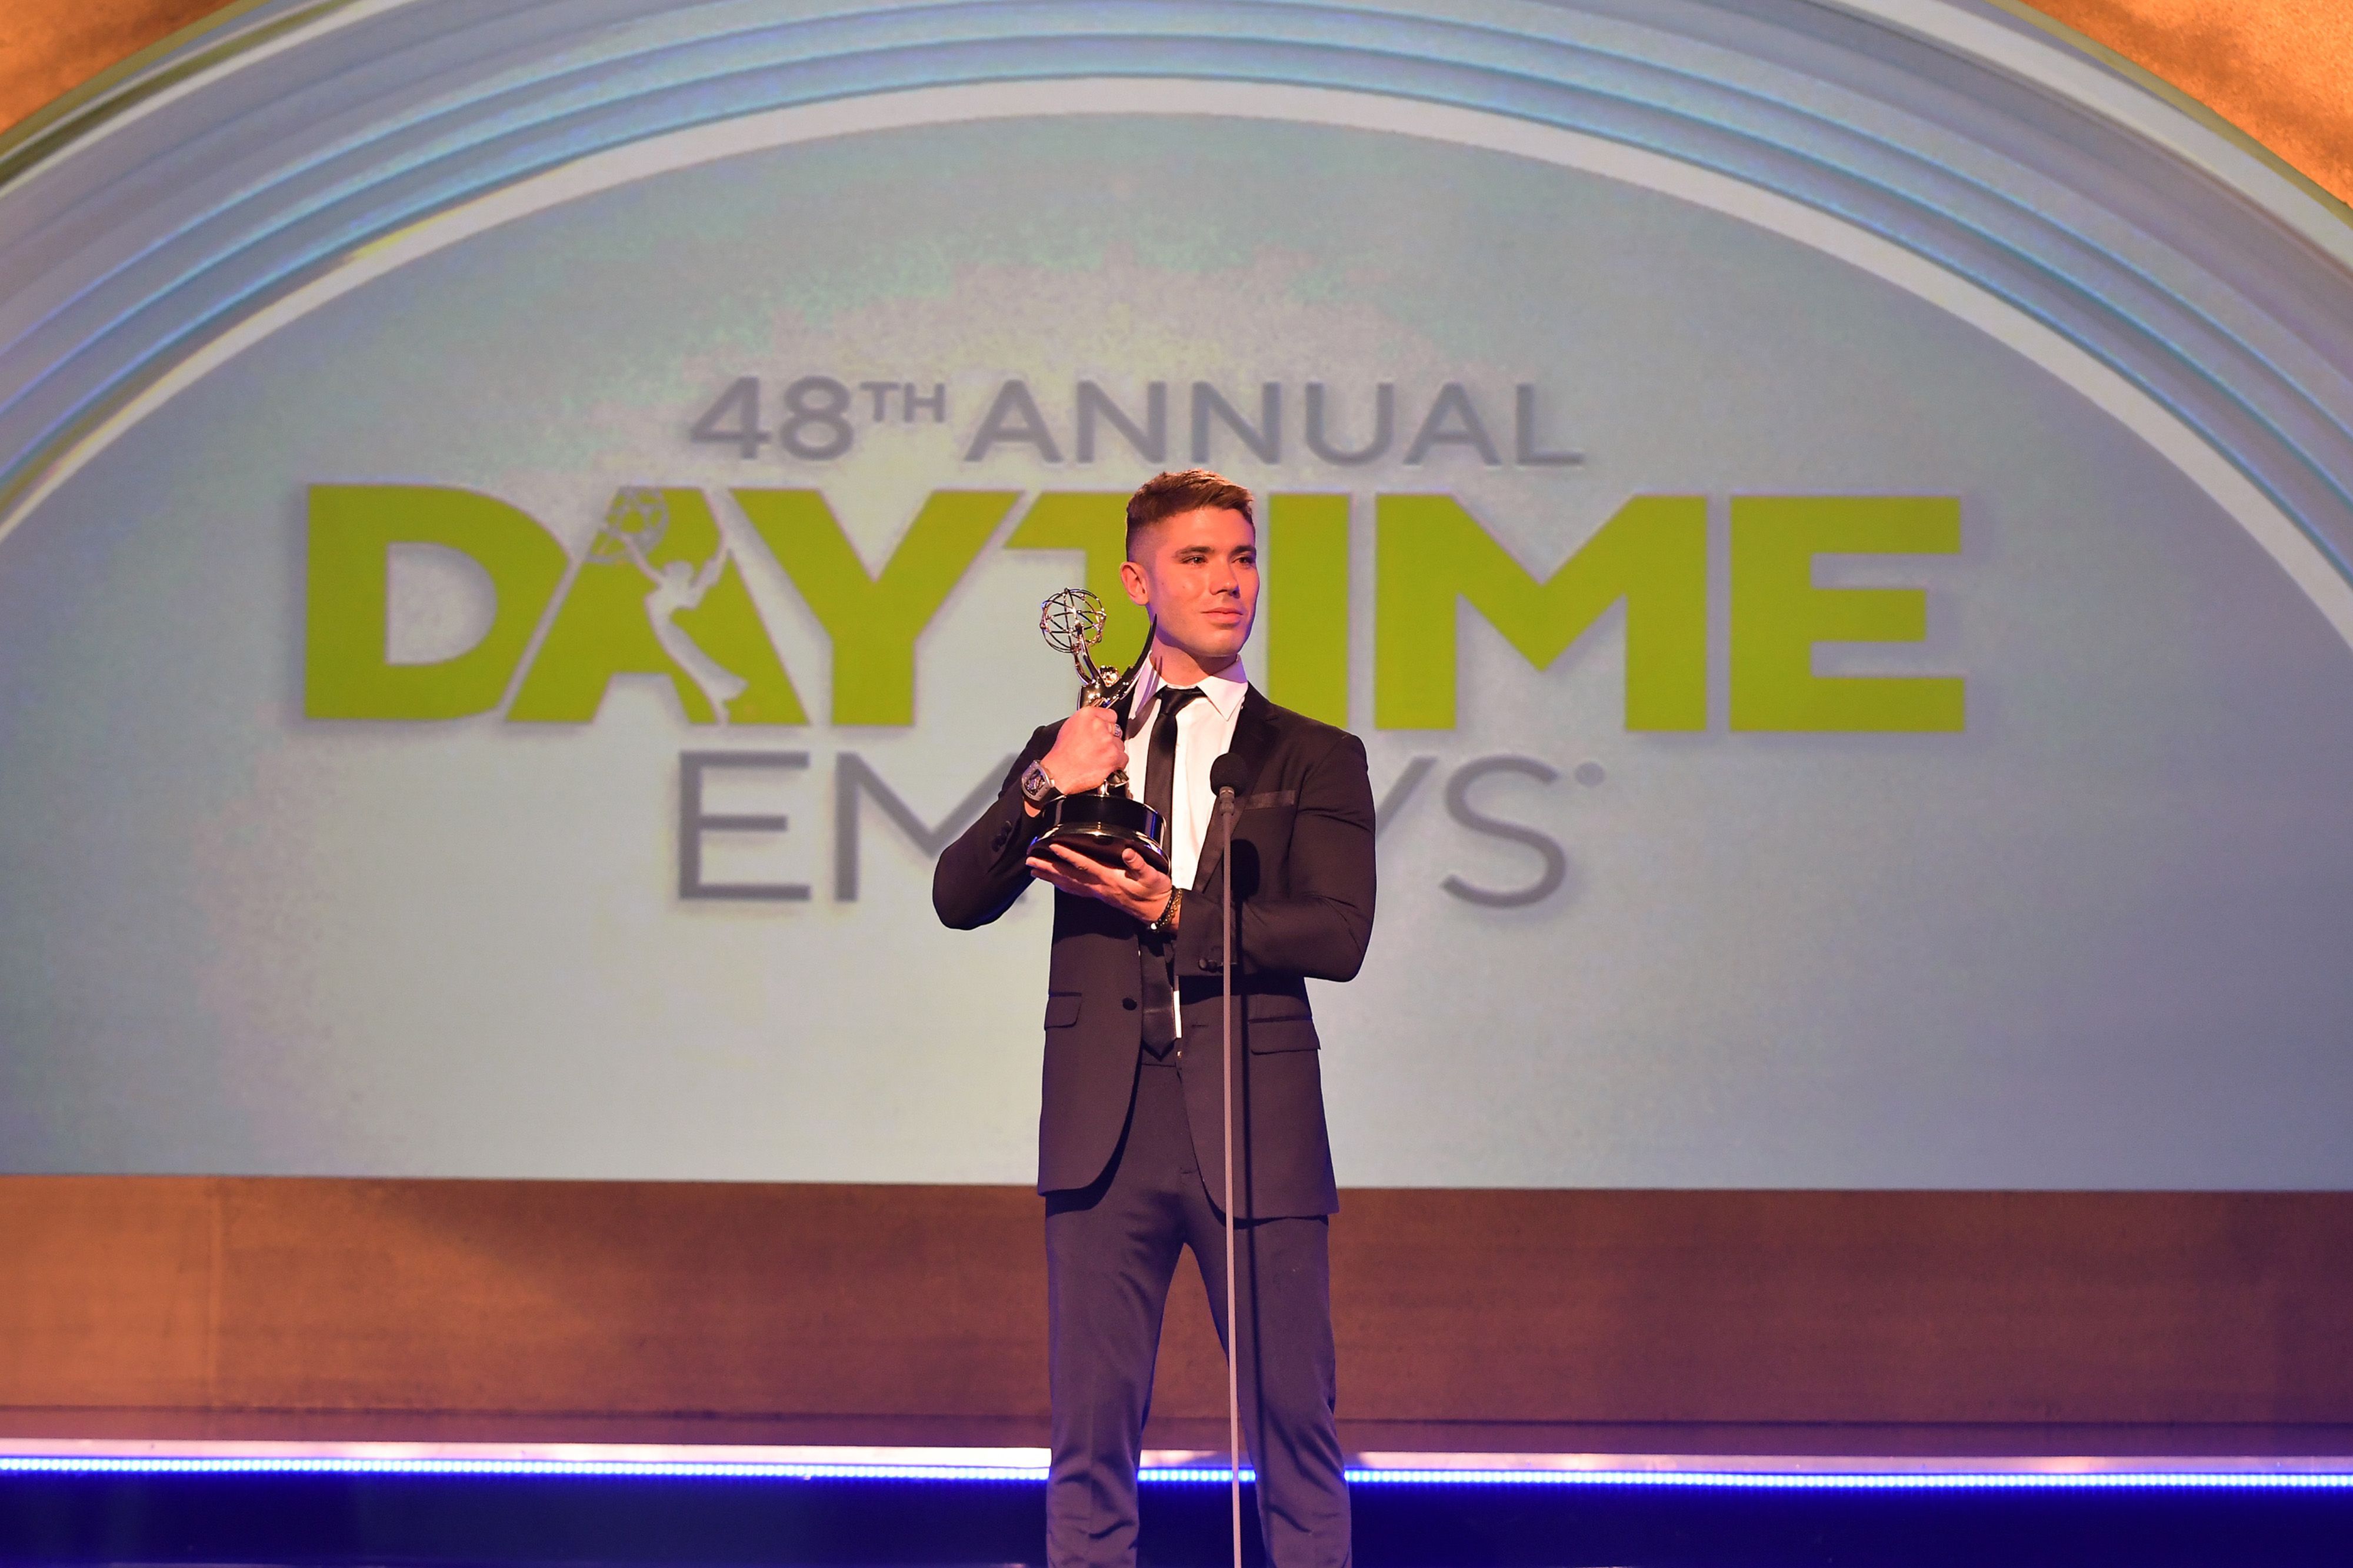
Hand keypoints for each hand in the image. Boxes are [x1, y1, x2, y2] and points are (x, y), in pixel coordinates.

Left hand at [1025, 843, 1172, 923]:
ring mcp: (1097, 892)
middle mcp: (1099, 886)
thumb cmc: (1154, 891)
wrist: (1157, 910)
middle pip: (1068, 876)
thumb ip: (1139, 863)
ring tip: (1034, 870)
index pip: (1084, 864)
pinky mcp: (1099, 895)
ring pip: (1068, 884)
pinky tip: (1055, 882)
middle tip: (1030, 862)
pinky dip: (1062, 885)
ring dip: (1050, 877)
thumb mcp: (1152, 875)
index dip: (1068, 855)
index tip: (1053, 846)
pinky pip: (1075, 890)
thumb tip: (1128, 853)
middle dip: (1048, 868)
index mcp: (1110, 878)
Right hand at [1035, 702, 1126, 799]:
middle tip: (1097, 747)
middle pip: (1116, 729)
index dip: (1106, 724)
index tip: (1105, 729)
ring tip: (1098, 757)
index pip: (1110, 714)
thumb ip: (1088, 722)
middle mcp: (1098, 726)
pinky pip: (1124, 758)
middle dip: (1109, 738)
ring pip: (1120, 744)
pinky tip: (1104, 764)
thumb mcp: (1070, 727)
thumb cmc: (1062, 754)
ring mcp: (1107, 741)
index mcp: (1087, 715)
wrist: (1060, 773)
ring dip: (1112, 751)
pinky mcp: (1114, 756)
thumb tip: (1098, 723)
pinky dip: (1117, 763)